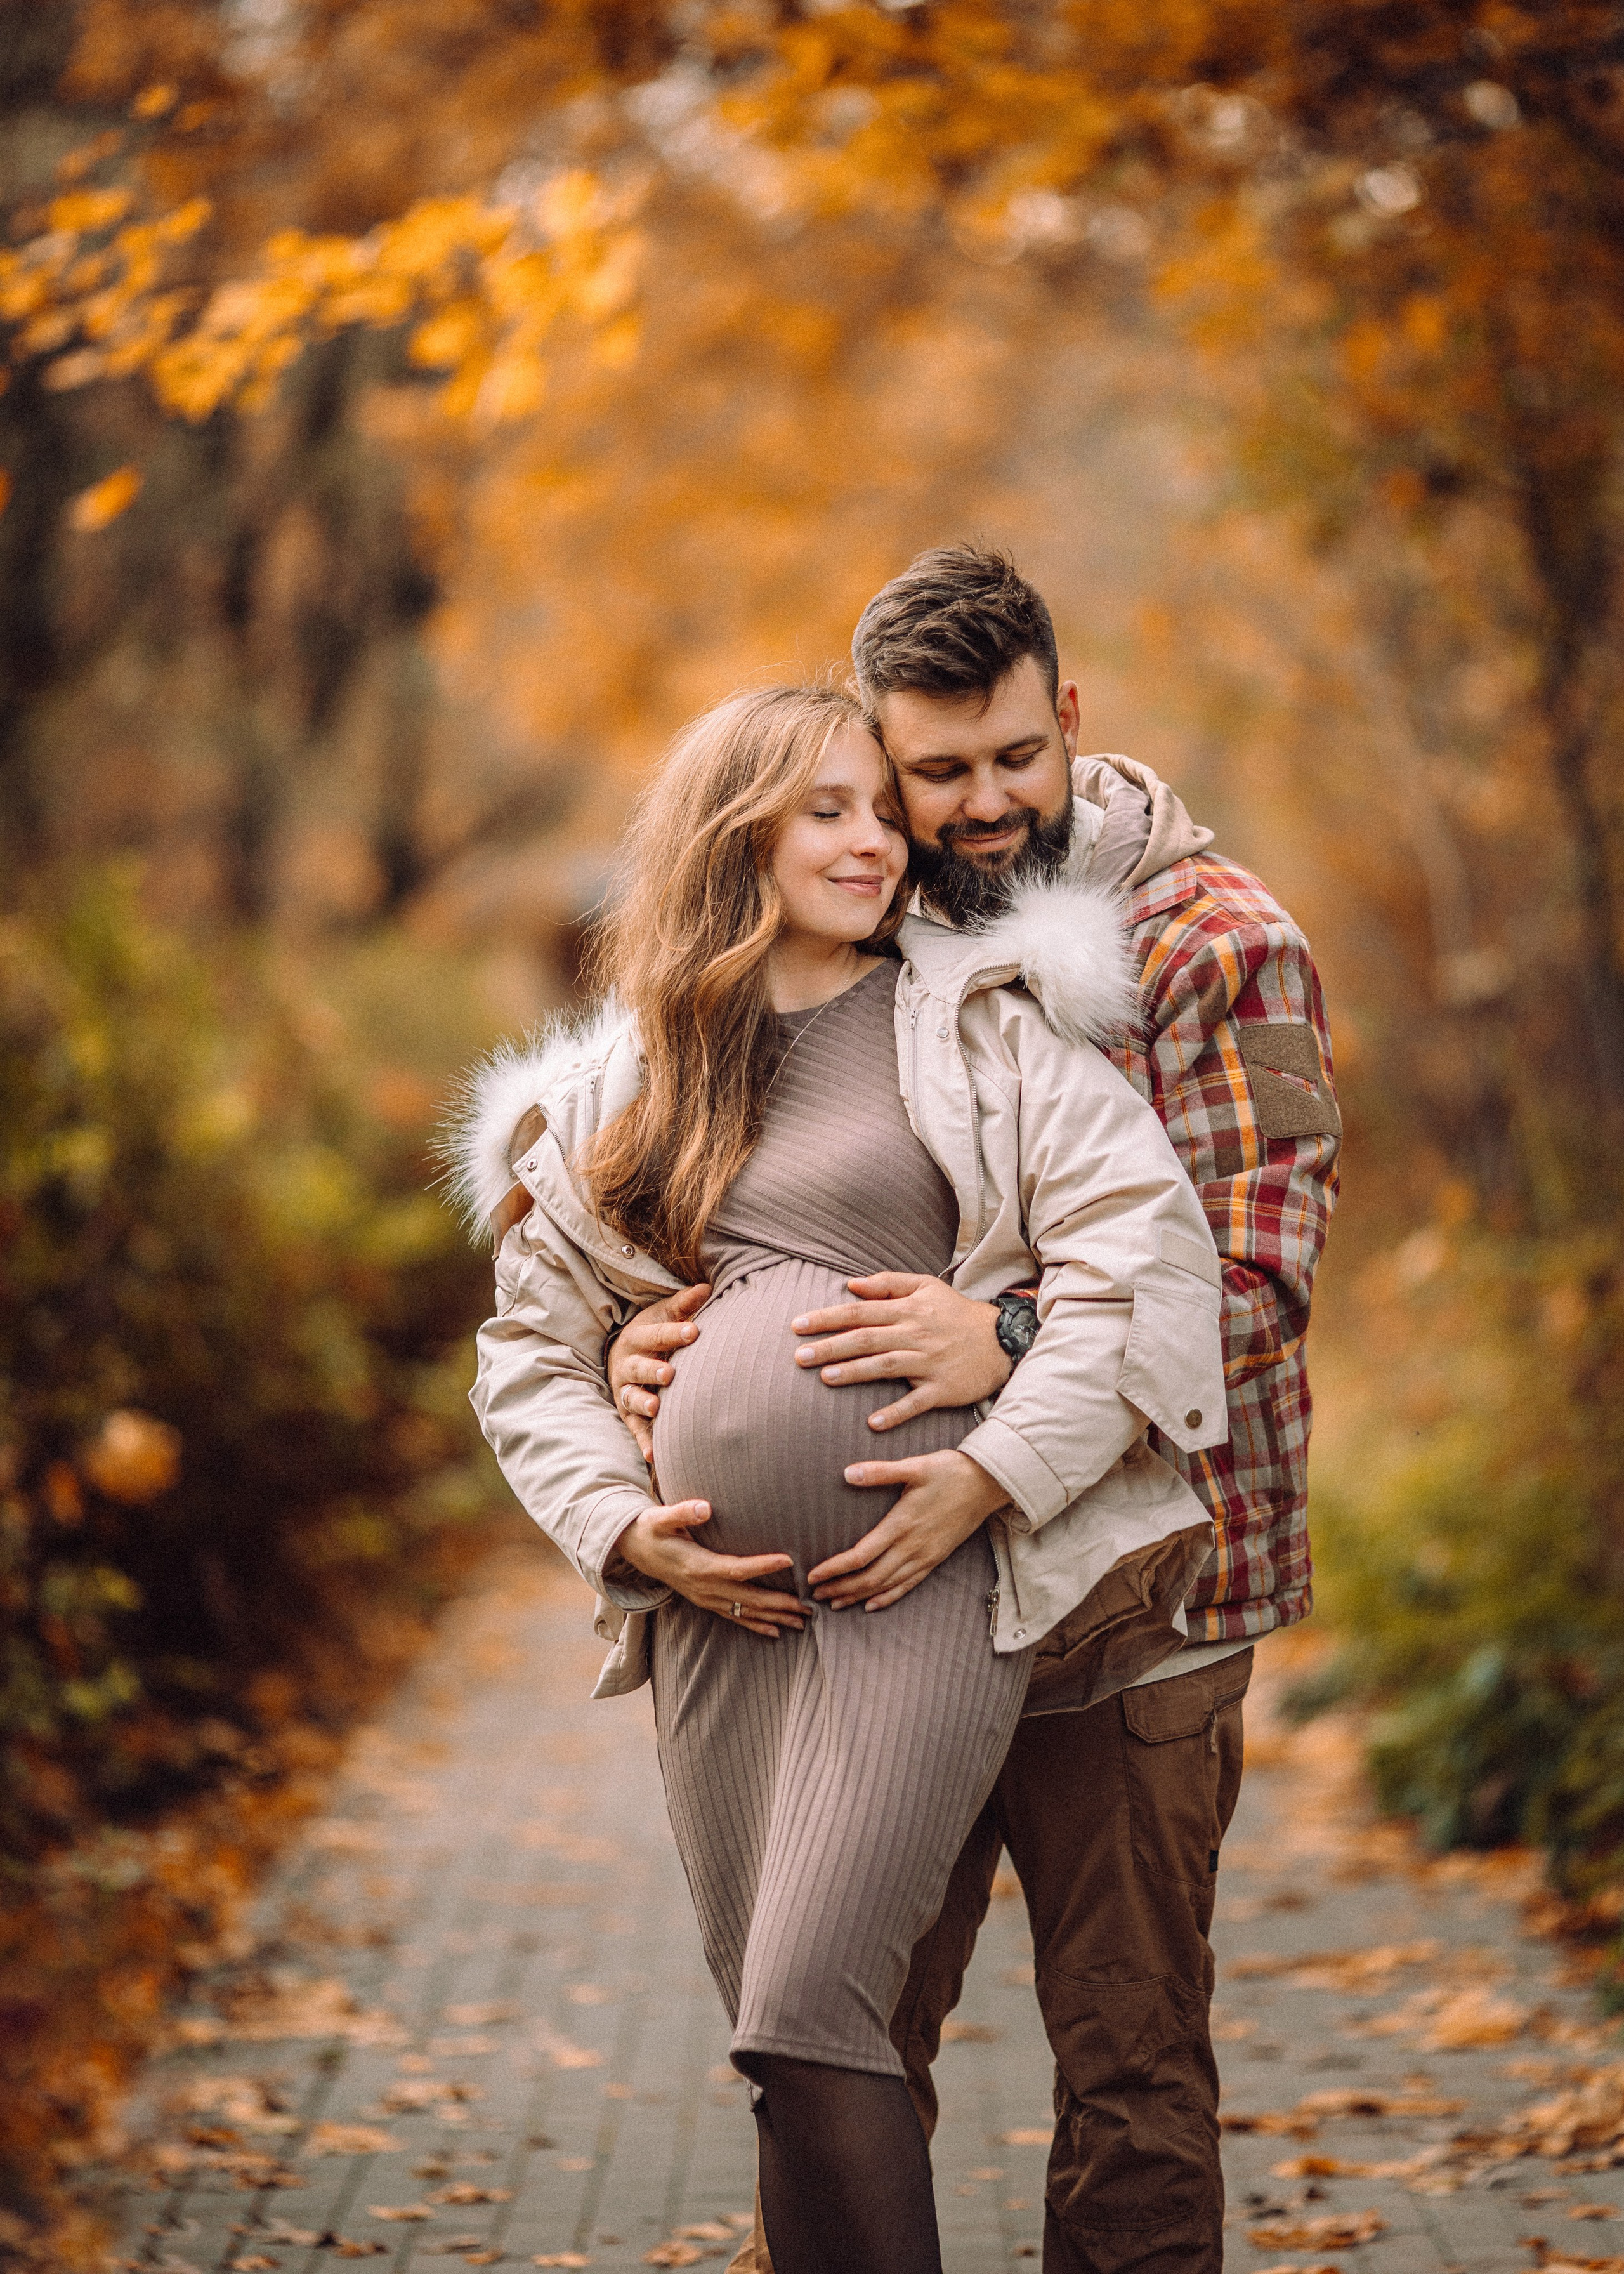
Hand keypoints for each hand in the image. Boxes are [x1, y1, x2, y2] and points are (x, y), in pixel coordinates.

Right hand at [608, 1282, 710, 1459]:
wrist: (623, 1354)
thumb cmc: (653, 1333)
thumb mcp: (664, 1314)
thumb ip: (684, 1304)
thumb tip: (707, 1288)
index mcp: (638, 1336)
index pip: (657, 1334)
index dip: (675, 1333)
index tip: (695, 1332)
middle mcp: (627, 1364)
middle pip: (639, 1366)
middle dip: (653, 1369)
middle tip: (670, 1373)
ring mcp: (626, 1390)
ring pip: (632, 1397)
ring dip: (644, 1403)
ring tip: (657, 1408)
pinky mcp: (629, 1414)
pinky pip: (635, 1429)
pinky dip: (643, 1441)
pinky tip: (654, 1455)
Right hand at [611, 1501, 808, 1638]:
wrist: (634, 1550)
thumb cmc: (652, 1529)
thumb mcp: (661, 1517)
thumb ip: (683, 1512)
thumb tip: (705, 1507)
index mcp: (698, 1566)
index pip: (736, 1568)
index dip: (763, 1566)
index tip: (790, 1560)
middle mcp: (705, 1587)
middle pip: (748, 1599)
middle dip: (780, 1604)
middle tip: (809, 1606)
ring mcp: (706, 1598)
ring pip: (745, 1613)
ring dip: (774, 1618)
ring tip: (803, 1621)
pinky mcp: (706, 1602)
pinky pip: (734, 1618)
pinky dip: (756, 1625)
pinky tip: (776, 1632)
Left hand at [790, 1274, 1010, 1430]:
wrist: (1001, 1340)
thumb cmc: (956, 1313)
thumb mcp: (926, 1286)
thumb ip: (887, 1282)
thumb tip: (850, 1284)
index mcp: (907, 1310)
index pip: (859, 1312)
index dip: (827, 1318)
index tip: (798, 1326)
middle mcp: (915, 1335)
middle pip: (865, 1340)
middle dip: (830, 1347)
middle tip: (799, 1357)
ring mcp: (928, 1363)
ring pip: (884, 1367)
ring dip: (854, 1373)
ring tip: (825, 1378)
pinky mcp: (942, 1389)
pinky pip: (916, 1402)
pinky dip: (896, 1412)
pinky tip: (873, 1422)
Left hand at [807, 1450, 1007, 1612]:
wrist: (988, 1484)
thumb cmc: (950, 1471)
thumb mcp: (915, 1466)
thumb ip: (880, 1472)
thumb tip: (848, 1473)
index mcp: (902, 1524)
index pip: (861, 1555)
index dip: (835, 1568)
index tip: (813, 1576)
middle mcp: (912, 1546)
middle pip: (870, 1577)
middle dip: (841, 1588)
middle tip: (815, 1596)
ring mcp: (925, 1556)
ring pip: (887, 1585)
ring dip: (859, 1596)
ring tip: (835, 1603)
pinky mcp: (936, 1559)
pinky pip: (908, 1585)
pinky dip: (888, 1598)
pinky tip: (872, 1605)